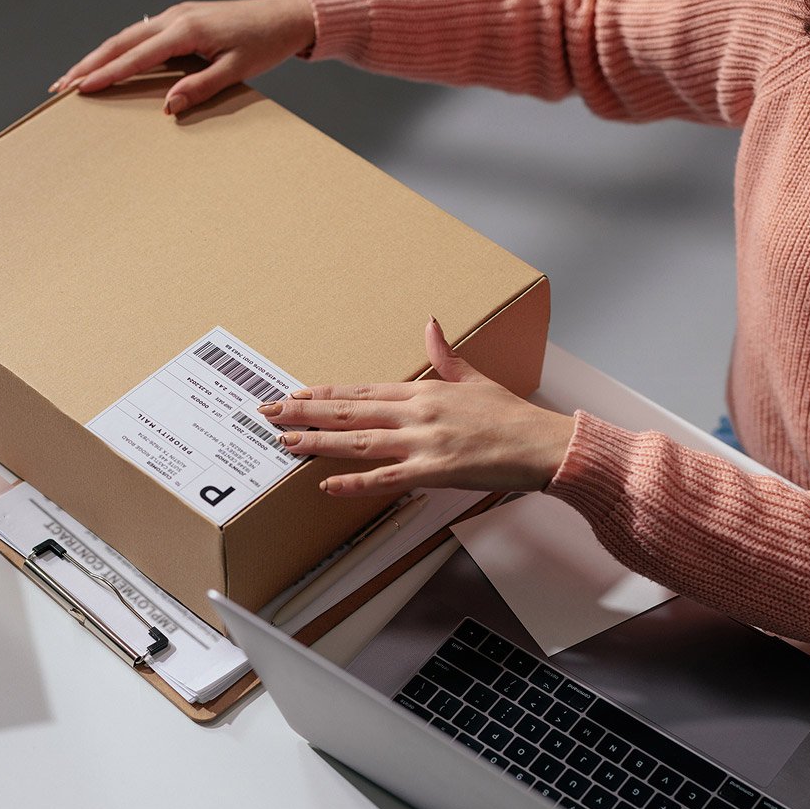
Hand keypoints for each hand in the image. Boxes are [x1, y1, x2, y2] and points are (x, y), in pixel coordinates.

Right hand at [49, 0, 315, 113]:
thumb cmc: (264, 45)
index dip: (107, 74)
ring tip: (76, 76)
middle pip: (120, 42)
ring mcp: (176, 15)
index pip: (136, 55)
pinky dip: (121, 49)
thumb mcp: (236, 70)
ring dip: (100, 56)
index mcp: (185, 30)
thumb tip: (168, 106)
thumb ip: (201, 87)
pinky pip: (143, 34)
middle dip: (89, 64)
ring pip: (128, 36)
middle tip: (61, 85)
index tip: (81, 88)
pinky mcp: (182, 18)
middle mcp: (174, 17)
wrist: (282, 18)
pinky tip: (109, 61)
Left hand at [257, 318, 574, 496]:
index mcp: (424, 392)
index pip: (361, 392)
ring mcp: (423, 442)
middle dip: (305, 412)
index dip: (324, 394)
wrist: (541, 443)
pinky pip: (386, 478)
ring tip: (285, 442)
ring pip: (359, 442)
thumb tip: (430, 324)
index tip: (294, 393)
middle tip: (268, 413)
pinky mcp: (434, 470)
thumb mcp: (474, 379)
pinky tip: (327, 484)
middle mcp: (416, 413)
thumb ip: (445, 356)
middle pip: (350, 412)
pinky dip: (355, 482)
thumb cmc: (510, 416)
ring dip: (318, 442)